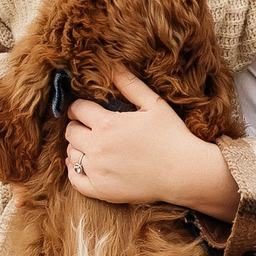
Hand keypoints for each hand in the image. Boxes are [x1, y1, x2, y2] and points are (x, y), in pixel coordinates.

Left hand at [64, 68, 240, 217]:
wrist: (185, 172)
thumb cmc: (172, 135)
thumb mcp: (154, 104)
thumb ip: (130, 84)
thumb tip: (112, 65)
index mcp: (107, 123)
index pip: (77, 109)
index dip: (81, 107)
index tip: (88, 110)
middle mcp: (97, 147)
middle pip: (70, 131)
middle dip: (77, 126)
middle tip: (90, 127)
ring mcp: (97, 170)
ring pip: (71, 154)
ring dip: (78, 147)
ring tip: (92, 145)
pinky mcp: (101, 190)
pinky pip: (74, 179)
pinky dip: (74, 171)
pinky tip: (84, 165)